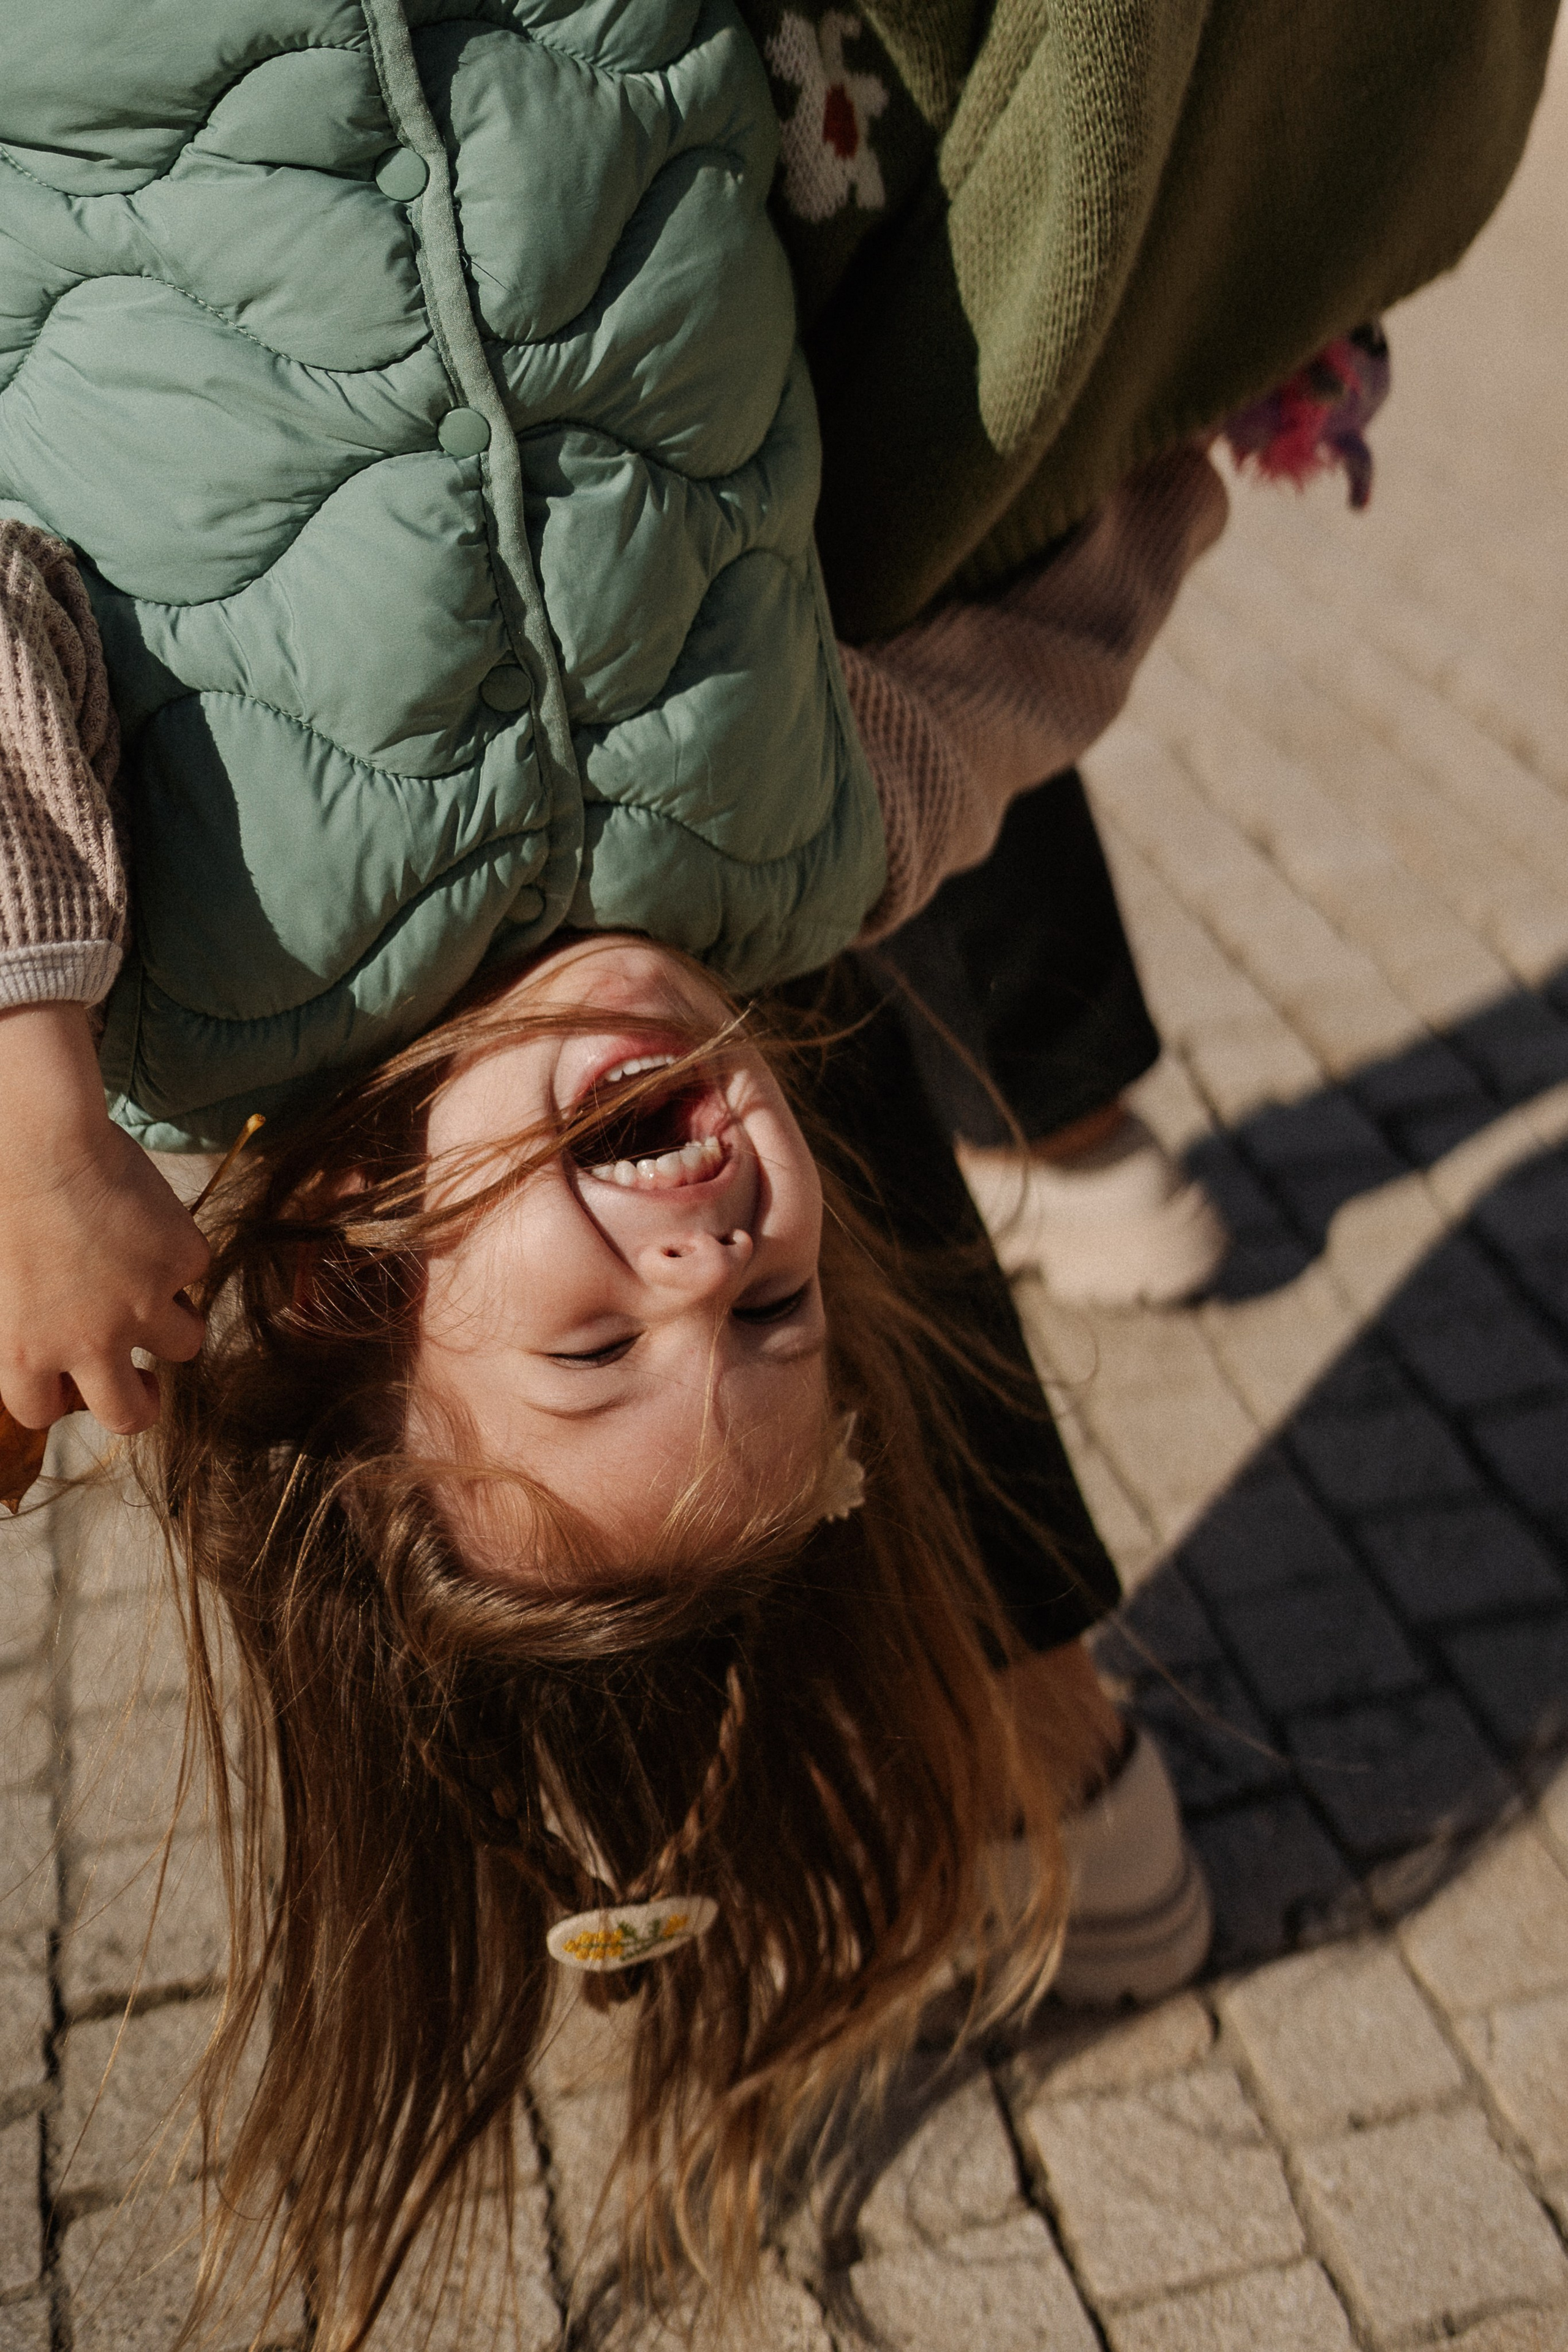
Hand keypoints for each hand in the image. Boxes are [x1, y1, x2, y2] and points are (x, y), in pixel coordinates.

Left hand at [0, 1005, 209, 1434]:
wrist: (38, 1140)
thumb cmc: (0, 1199)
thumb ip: (15, 1330)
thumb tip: (47, 1346)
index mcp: (23, 1355)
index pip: (45, 1413)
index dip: (62, 1395)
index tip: (73, 1376)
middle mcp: (88, 1343)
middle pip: (130, 1415)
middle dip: (142, 1402)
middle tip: (143, 1380)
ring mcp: (143, 1304)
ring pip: (183, 1345)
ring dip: (170, 1322)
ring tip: (150, 1286)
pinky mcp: (180, 1259)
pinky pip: (194, 1271)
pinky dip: (177, 1254)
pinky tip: (146, 1223)